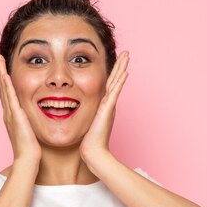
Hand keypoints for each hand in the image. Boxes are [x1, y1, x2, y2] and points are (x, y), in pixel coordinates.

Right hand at [0, 55, 41, 165]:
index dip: (5, 81)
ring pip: (4, 89)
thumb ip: (31, 123)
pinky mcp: (15, 116)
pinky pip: (10, 97)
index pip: (8, 94)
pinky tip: (5, 74)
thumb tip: (38, 119)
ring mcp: (10, 114)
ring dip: (1, 73)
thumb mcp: (31, 132)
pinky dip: (6, 85)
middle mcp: (8, 113)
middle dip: (0, 72)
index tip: (5, 69)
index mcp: (13, 116)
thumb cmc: (31, 150)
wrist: (28, 160)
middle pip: (2, 88)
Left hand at [80, 50, 129, 164]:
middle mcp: (108, 104)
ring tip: (127, 56)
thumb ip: (87, 115)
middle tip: (126, 53)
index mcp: (103, 106)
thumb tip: (79, 111)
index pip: (109, 84)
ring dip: (122, 69)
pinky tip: (124, 73)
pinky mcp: (107, 111)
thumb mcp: (87, 123)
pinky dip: (119, 83)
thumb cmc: (89, 142)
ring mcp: (109, 107)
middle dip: (120, 66)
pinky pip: (114, 93)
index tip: (118, 61)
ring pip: (117, 83)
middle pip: (116, 80)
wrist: (93, 153)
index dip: (114, 72)